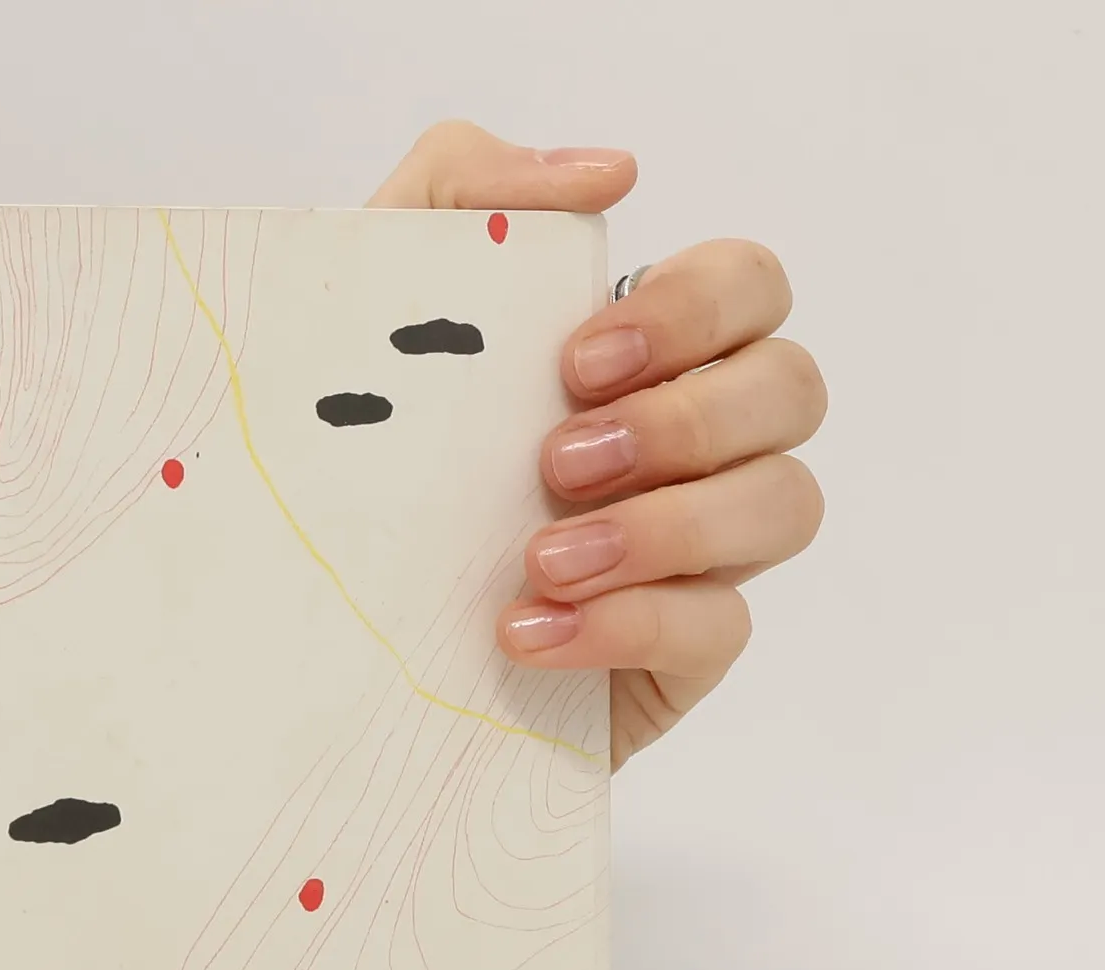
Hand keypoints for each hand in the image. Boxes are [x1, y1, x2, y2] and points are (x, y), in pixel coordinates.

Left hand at [370, 123, 826, 767]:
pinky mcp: (676, 654)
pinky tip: (528, 634)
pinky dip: (629, 622)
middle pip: (793, 388)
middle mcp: (691, 444)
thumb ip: (464, 191)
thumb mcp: (370, 311)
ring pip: (785, 504)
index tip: (575, 362)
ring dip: (666, 526)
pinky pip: (721, 627)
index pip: (750, 284)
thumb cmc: (358, 464)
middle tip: (556, 461)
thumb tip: (612, 173)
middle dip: (684, 420)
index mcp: (641, 355)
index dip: (697, 307)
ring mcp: (696, 552)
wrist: (317, 634)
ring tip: (542, 559)